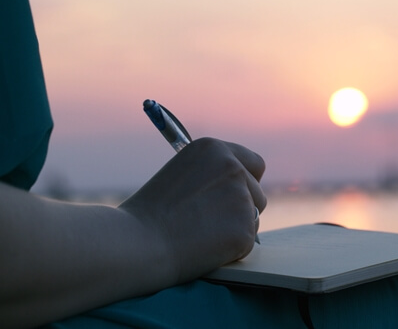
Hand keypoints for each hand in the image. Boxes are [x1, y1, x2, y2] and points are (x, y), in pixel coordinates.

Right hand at [119, 137, 265, 282]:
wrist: (137, 243)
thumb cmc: (149, 214)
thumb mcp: (180, 175)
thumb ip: (211, 175)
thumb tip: (236, 188)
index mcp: (214, 149)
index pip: (254, 164)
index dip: (247, 182)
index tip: (237, 196)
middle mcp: (232, 167)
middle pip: (257, 192)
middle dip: (243, 208)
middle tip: (211, 222)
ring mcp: (242, 197)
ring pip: (254, 218)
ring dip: (235, 228)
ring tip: (200, 234)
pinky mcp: (245, 228)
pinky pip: (247, 242)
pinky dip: (231, 249)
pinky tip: (203, 247)